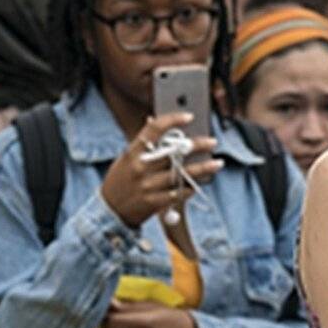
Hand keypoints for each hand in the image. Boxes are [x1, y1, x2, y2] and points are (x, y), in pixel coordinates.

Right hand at [99, 113, 222, 228]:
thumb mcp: (127, 159)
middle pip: (173, 152)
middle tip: (212, 142)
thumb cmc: (121, 180)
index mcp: (132, 152)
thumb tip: (154, 120)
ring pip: (181, 174)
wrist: (109, 211)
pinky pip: (179, 193)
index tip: (189, 116)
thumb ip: (143, 144)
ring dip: (203, 168)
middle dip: (196, 145)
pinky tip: (199, 183)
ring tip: (217, 163)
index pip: (153, 130)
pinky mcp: (154, 202)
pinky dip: (191, 187)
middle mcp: (141, 167)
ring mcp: (148, 186)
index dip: (172, 120)